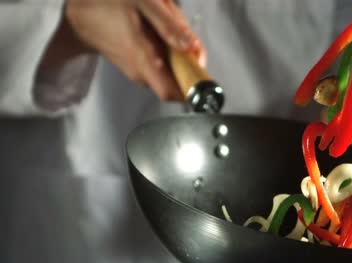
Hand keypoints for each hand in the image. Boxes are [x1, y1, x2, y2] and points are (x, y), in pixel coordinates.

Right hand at [62, 0, 205, 100]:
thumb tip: (193, 47)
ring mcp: (136, 70)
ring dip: (175, 53)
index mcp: (144, 61)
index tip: (203, 75)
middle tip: (181, 35)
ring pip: (168, 70)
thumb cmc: (107, 2)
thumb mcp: (144, 2)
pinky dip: (165, 50)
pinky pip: (159, 63)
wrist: (77, 8)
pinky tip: (154, 30)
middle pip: (176, 79)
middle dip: (186, 60)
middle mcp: (139, 72)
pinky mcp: (134, 64)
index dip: (192, 88)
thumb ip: (170, 26)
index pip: (173, 94)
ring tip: (163, 27)